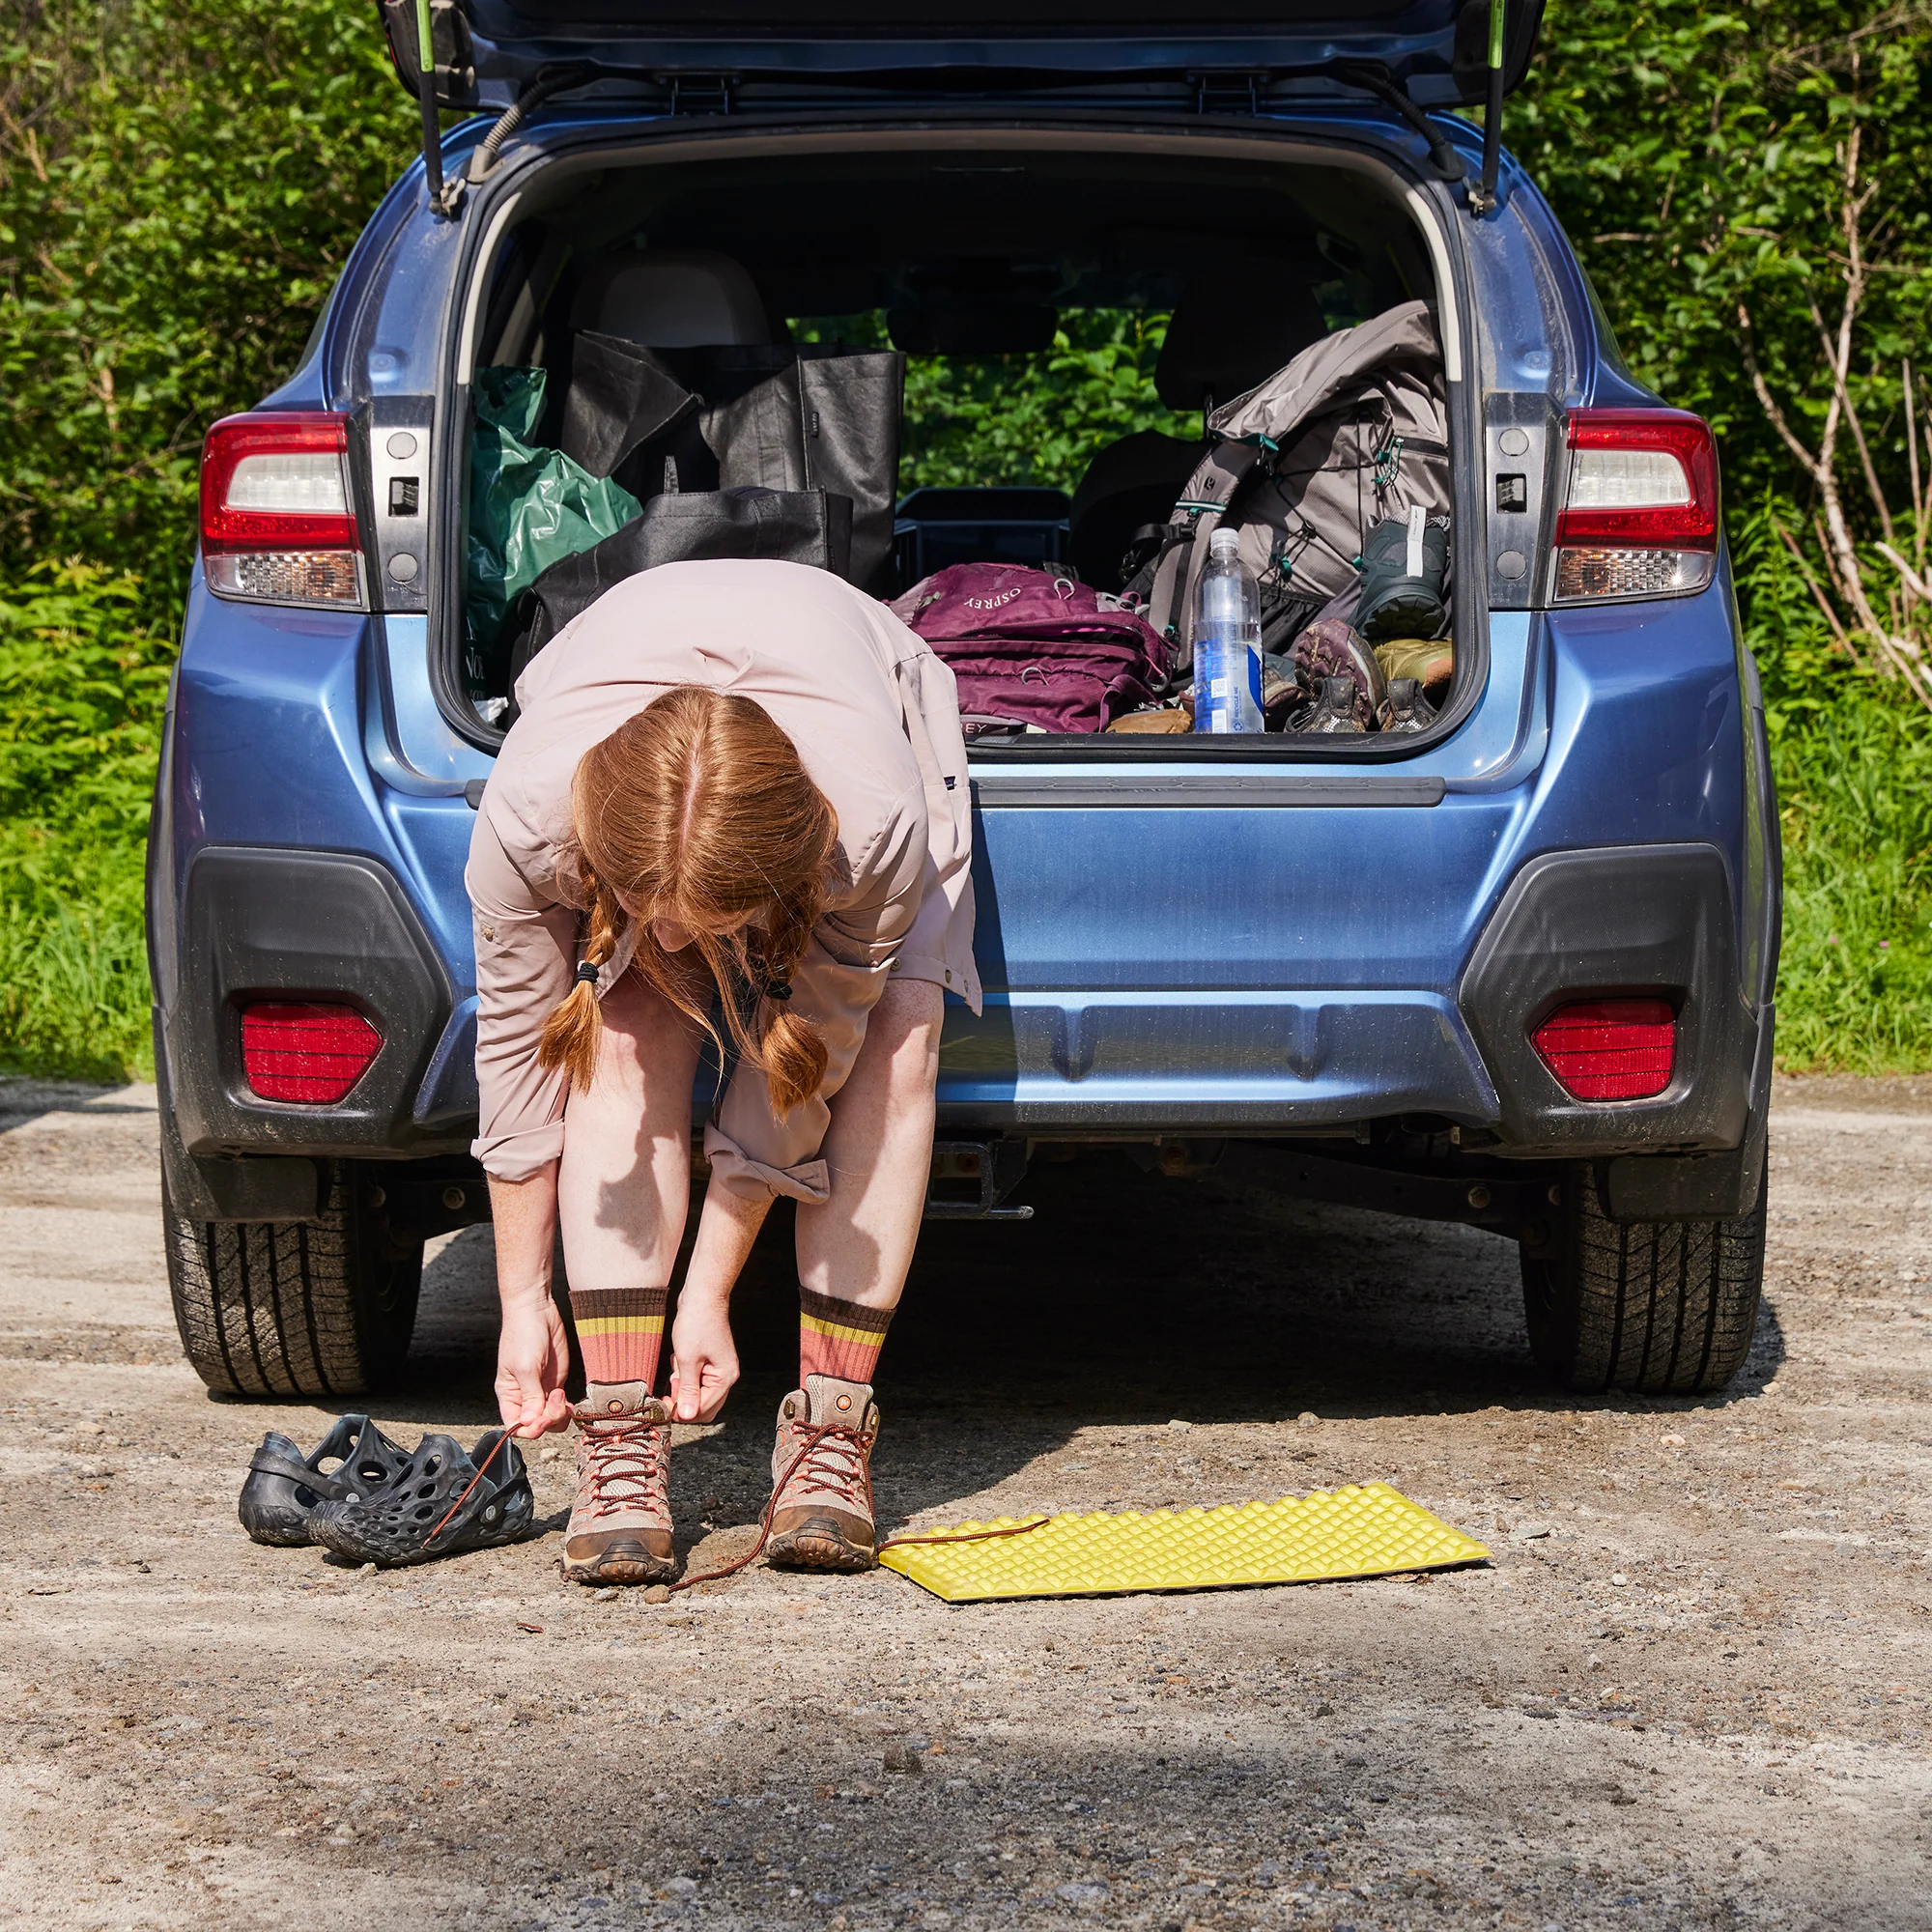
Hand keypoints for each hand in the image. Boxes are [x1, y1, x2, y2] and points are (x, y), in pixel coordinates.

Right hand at [494, 1294, 572, 1437]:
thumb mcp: (526, 1367)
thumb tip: (530, 1422)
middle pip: (536, 1424)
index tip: (543, 1418)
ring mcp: (541, 1390)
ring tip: (561, 1394)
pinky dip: (567, 1408)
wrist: (537, 1310)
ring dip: (559, 1415)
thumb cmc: (523, 1334)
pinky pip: (561, 1405)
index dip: (531, 1429)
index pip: (516, 1426)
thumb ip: (530, 1395)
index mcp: (509, 1395)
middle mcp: (524, 1396)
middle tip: (556, 1400)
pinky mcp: (555, 1381)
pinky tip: (569, 1401)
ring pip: (551, 1418)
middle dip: (548, 1420)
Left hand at [669, 1288, 738, 1422]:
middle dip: (684, 1401)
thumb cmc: (697, 1323)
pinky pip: (697, 1380)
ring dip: (684, 1388)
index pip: (704, 1409)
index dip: (683, 1411)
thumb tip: (688, 1415)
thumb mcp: (687, 1360)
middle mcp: (726, 1376)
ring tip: (676, 1371)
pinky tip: (679, 1363)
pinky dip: (685, 1377)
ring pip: (699, 1393)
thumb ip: (688, 1390)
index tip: (665, 1405)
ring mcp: (719, 1369)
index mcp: (725, 1377)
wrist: (702, 1296)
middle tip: (670, 1390)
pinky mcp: (710, 1362)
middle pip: (704, 1405)